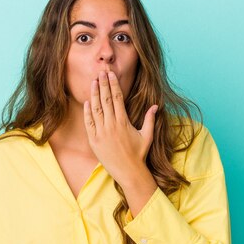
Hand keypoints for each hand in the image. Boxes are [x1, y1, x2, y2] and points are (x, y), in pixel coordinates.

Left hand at [83, 69, 157, 184]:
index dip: (114, 85)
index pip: (117, 98)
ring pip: (96, 109)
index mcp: (124, 122)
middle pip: (106, 100)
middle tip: (100, 72)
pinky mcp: (94, 141)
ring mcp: (101, 133)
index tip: (111, 74)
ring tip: (93, 82)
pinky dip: (87, 112)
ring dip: (94, 94)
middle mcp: (111, 125)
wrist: (128, 172)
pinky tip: (87, 102)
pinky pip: (89, 123)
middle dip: (103, 84)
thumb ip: (150, 119)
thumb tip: (155, 105)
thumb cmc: (139, 154)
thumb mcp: (147, 136)